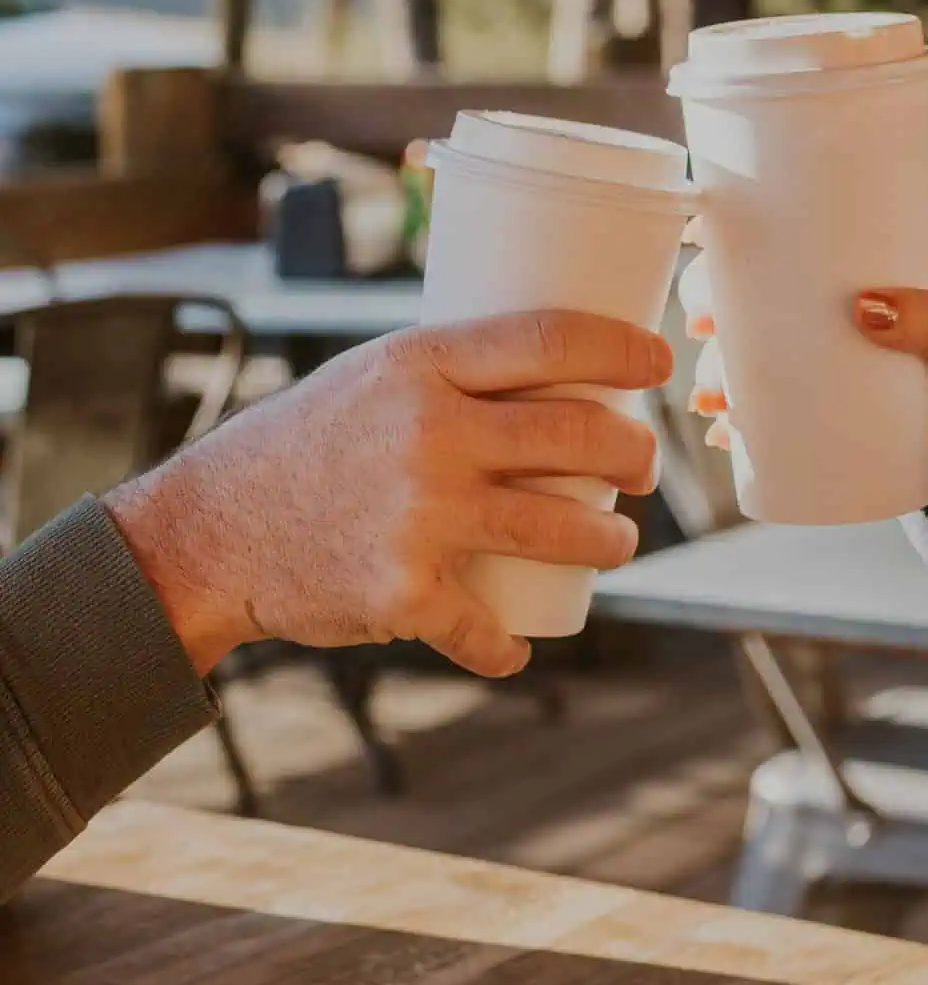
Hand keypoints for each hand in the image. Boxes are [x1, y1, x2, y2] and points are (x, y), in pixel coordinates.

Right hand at [107, 312, 670, 680]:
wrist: (212, 531)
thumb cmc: (302, 444)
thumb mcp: (368, 378)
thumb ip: (449, 376)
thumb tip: (548, 371)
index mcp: (421, 364)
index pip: (549, 338)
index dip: (621, 348)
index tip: (659, 361)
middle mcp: (429, 433)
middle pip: (578, 435)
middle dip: (636, 454)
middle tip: (644, 466)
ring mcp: (421, 515)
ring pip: (562, 528)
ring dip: (612, 543)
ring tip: (617, 542)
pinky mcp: (404, 591)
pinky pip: (487, 628)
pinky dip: (505, 646)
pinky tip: (515, 645)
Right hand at [683, 249, 927, 455]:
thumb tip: (864, 306)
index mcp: (872, 270)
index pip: (799, 236)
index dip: (743, 231)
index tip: (700, 235)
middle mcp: (839, 309)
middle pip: (759, 299)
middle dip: (715, 311)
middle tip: (700, 331)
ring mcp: (829, 359)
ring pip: (757, 356)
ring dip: (720, 372)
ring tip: (712, 400)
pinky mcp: (829, 407)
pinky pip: (774, 410)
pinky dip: (745, 421)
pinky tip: (726, 435)